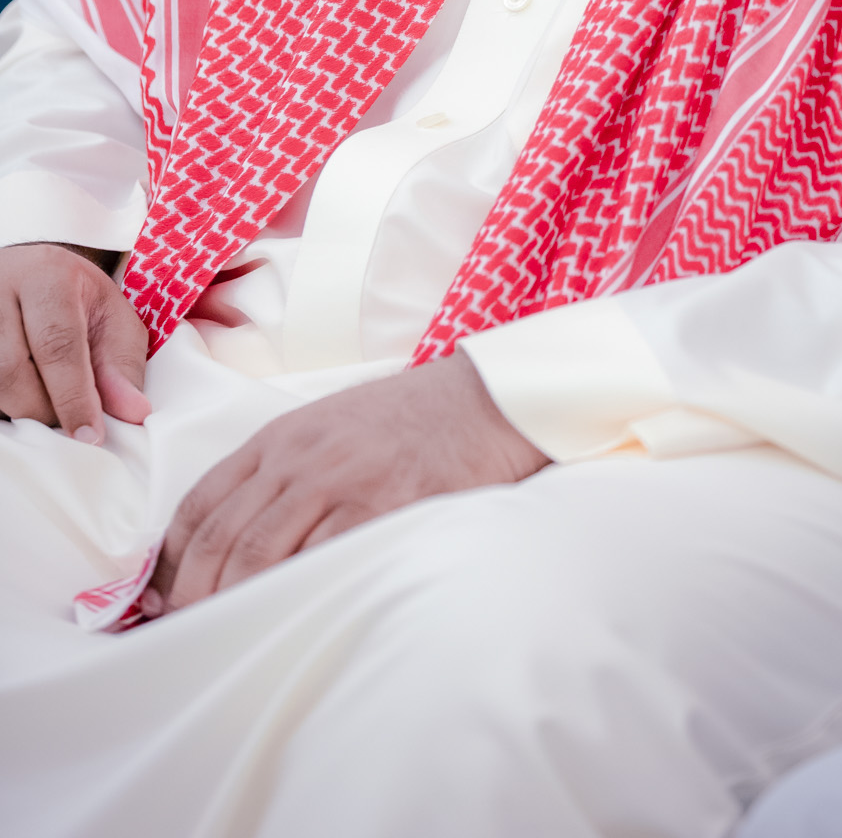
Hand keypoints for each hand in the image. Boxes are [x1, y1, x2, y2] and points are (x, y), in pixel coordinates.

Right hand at [0, 242, 149, 439]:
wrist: (33, 273)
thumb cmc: (76, 297)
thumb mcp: (112, 317)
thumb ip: (122, 365)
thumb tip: (133, 412)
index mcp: (48, 277)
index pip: (57, 344)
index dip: (74, 397)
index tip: (90, 435)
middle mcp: (1, 289)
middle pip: (12, 370)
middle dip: (45, 409)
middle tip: (71, 419)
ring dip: (22, 409)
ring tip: (50, 403)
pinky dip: (6, 403)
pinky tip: (26, 396)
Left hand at [143, 347, 548, 614]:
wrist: (478, 401)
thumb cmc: (402, 421)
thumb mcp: (325, 427)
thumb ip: (278, 471)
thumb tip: (229, 538)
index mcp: (279, 437)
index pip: (200, 503)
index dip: (171, 561)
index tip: (160, 601)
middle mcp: (299, 457)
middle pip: (220, 538)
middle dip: (191, 596)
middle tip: (179, 638)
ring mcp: (339, 481)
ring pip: (259, 554)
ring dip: (230, 606)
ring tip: (217, 643)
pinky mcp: (381, 506)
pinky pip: (322, 560)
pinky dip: (292, 596)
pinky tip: (281, 623)